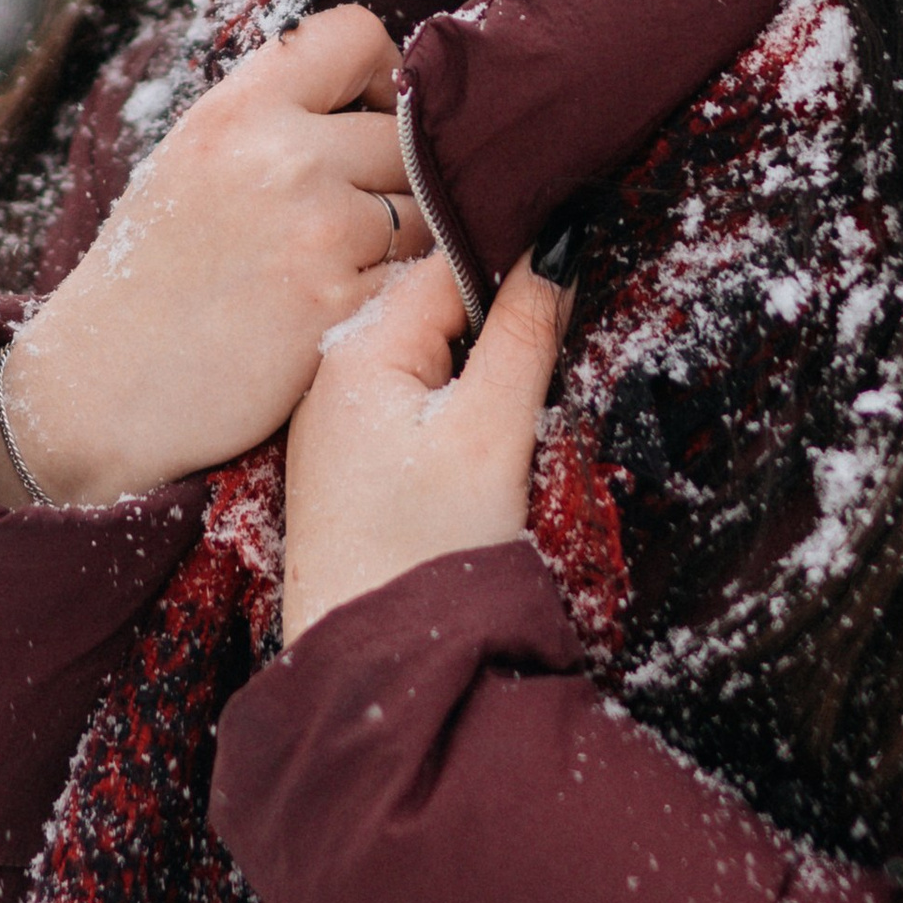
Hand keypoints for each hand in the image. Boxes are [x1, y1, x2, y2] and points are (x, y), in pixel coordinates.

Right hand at [0, 7, 414, 504]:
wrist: (102, 388)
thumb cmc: (147, 277)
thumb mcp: (188, 161)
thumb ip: (268, 120)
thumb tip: (367, 95)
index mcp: (237, 110)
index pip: (357, 35)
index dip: (382, 74)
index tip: (369, 115)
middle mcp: (283, 158)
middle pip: (407, 134)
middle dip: (395, 175)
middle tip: (354, 216)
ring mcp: (319, 232)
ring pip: (428, 210)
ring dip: (406, 240)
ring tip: (344, 268)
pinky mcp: (342, 305)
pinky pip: (419, 277)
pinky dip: (397, 294)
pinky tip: (345, 310)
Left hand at [279, 251, 565, 644]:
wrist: (366, 661)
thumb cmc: (424, 552)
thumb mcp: (491, 431)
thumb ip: (526, 332)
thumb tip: (557, 241)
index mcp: (357, 343)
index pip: (448, 259)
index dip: (515, 253)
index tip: (572, 257)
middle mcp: (330, 367)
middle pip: (435, 299)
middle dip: (498, 306)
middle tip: (554, 336)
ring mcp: (332, 415)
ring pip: (425, 348)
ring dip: (477, 354)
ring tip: (520, 391)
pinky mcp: (344, 459)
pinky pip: (408, 393)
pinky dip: (450, 395)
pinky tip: (477, 430)